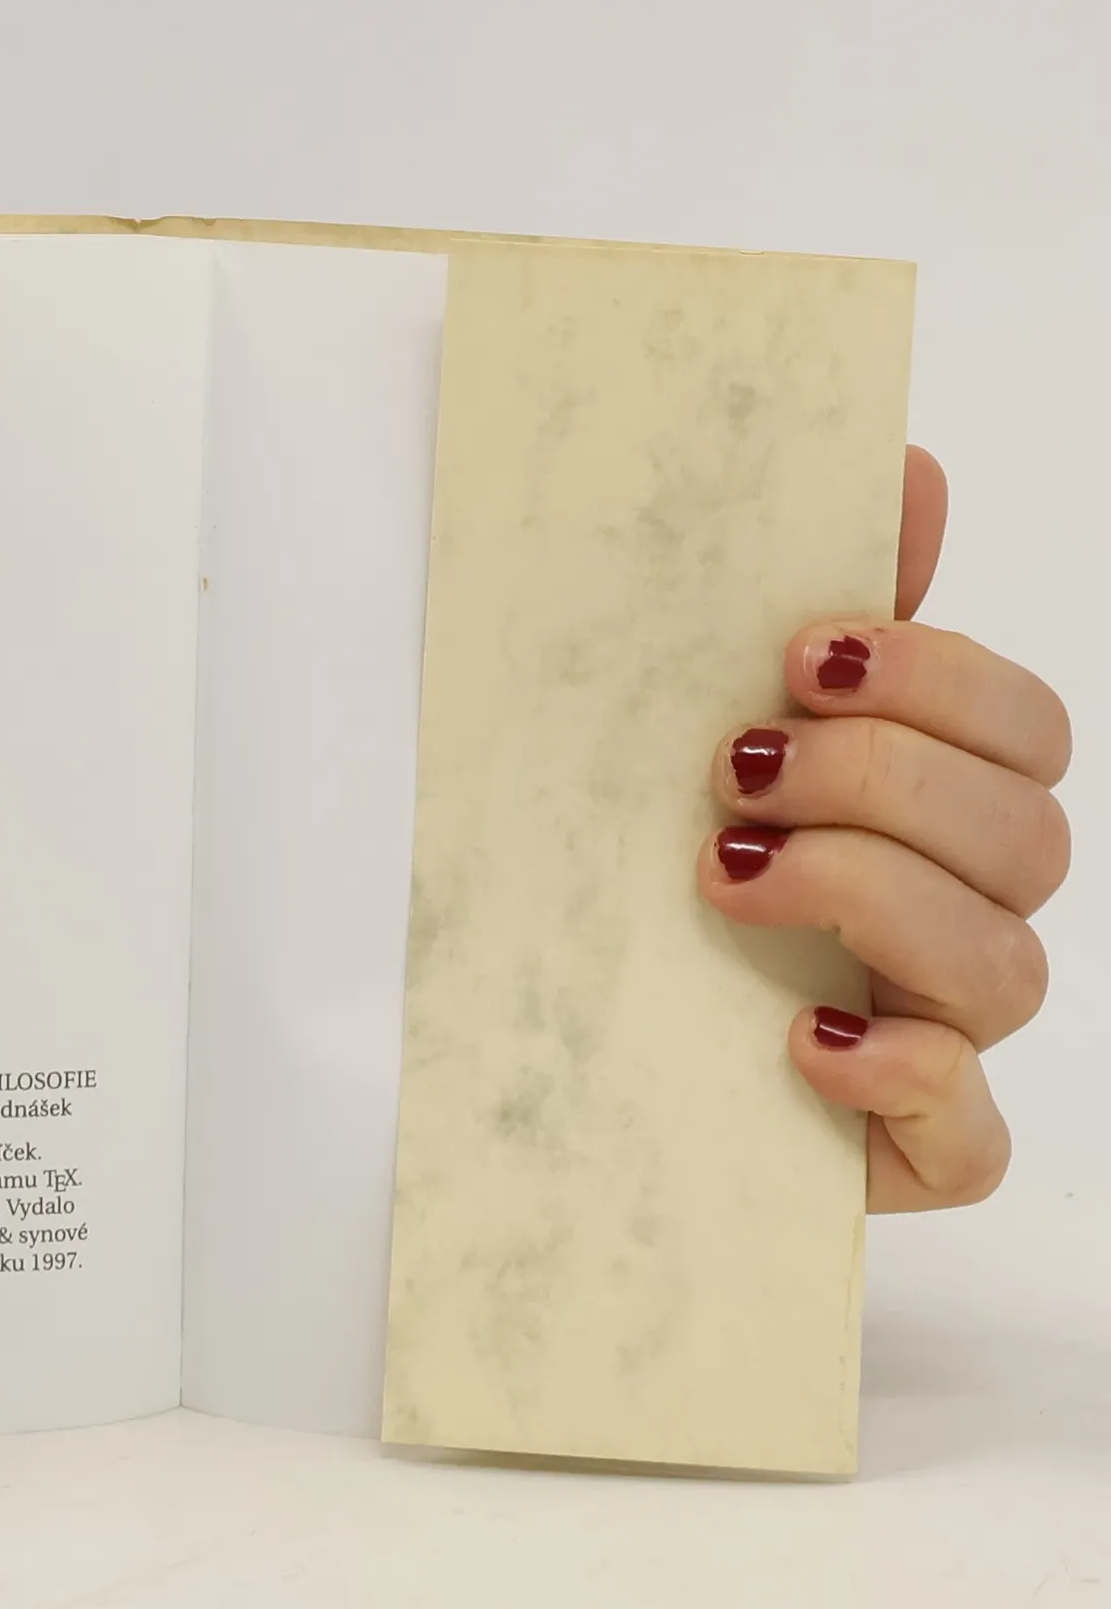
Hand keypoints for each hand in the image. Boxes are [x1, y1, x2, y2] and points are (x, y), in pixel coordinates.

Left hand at [699, 447, 1068, 1211]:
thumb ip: (828, 621)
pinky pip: (970, 1135)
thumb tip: (907, 462)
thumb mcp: (703, 738)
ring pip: (1006, 969)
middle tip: (737, 767)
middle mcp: (961, 915)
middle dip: (883, 782)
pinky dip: (904, 1079)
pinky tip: (803, 1038)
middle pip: (1028, 837)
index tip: (802, 656)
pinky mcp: (911, 1146)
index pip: (1026, 727)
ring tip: (723, 876)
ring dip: (868, 899)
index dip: (939, 680)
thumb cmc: (655, 875)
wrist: (579, 1043)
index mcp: (937, 808)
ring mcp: (946, 1035)